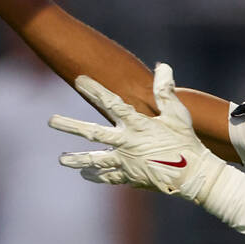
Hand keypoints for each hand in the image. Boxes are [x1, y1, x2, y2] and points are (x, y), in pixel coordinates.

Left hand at [50, 63, 227, 203]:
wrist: (193, 175)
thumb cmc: (186, 141)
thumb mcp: (178, 114)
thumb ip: (165, 91)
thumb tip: (162, 66)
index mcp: (138, 124)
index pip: (112, 103)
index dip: (95, 90)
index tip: (79, 79)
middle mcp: (127, 143)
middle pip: (93, 133)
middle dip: (71, 125)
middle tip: (51, 120)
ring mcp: (126, 162)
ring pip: (96, 160)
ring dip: (77, 159)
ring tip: (62, 160)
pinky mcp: (131, 177)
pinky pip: (110, 177)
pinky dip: (97, 176)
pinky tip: (85, 175)